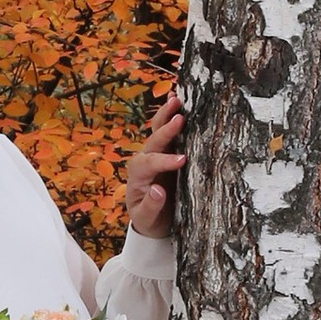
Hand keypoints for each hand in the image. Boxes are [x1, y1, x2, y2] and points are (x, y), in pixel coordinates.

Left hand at [124, 90, 184, 237]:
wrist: (150, 220)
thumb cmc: (149, 220)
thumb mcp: (147, 219)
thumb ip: (151, 206)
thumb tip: (157, 190)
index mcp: (138, 176)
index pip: (150, 164)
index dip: (165, 161)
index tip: (182, 160)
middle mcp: (144, 161)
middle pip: (153, 142)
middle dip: (166, 130)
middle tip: (180, 118)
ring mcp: (155, 155)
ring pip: (158, 131)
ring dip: (166, 115)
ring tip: (177, 99)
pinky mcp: (167, 153)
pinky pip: (168, 133)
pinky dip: (171, 116)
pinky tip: (177, 99)